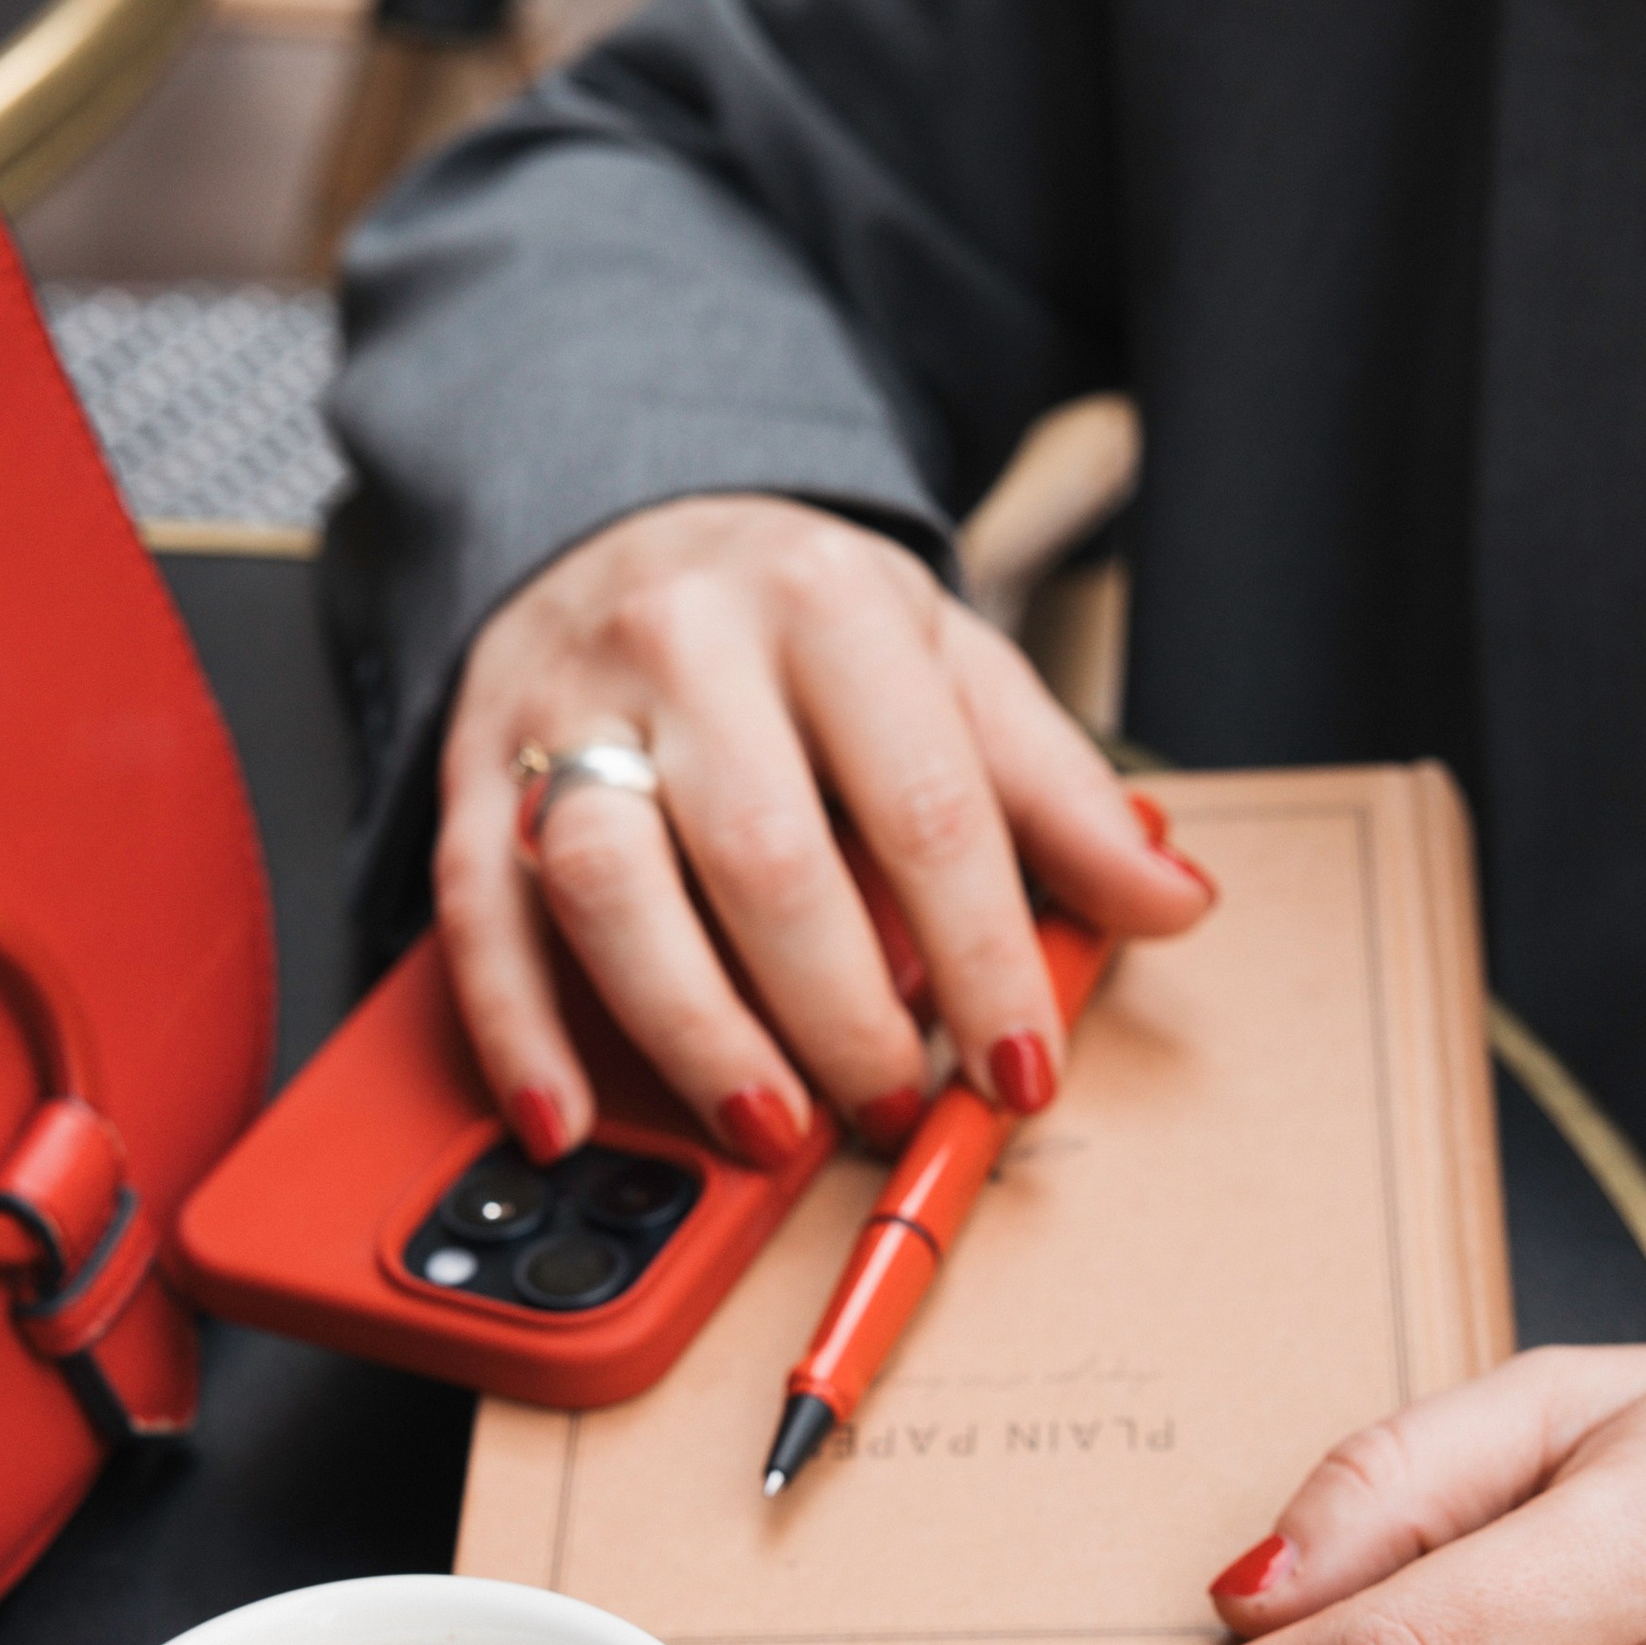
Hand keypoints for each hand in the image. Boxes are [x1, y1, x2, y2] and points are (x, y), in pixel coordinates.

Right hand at [434, 495, 1212, 1163]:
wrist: (631, 519)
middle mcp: (689, 641)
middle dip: (842, 1015)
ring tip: (767, 1125)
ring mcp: (567, 704)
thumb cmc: (802, 626)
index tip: (1019, 1065)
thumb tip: (1170, 903)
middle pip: (767, 859)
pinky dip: (518, 1033)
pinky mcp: (475, 769)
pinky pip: (483, 914)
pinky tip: (569, 1117)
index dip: (983, 956)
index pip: (925, 804)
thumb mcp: (949, 669)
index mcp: (830, 604)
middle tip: (889, 1105)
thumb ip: (1056, 794)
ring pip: (614, 887)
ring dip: (695, 1034)